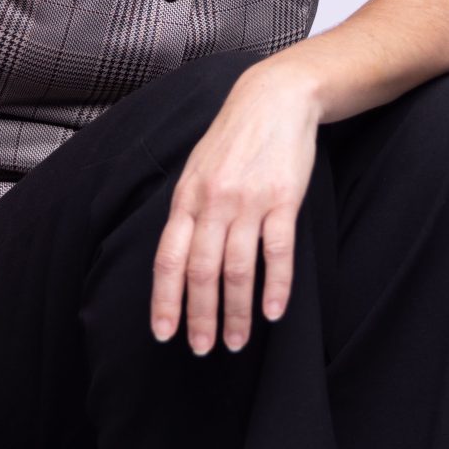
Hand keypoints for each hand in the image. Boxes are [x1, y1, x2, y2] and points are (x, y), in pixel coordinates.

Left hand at [151, 60, 320, 353]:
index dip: (164, 300)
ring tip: (235, 342)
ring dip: (236, 312)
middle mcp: (213, 203)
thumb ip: (188, 212)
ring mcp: (249, 202)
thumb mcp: (198, 170)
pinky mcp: (284, 199)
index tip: (164, 334)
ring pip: (237, 269)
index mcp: (186, 198)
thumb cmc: (234, 139)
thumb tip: (177, 260)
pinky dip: (275, 287)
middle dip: (199, 316)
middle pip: (201, 272)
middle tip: (202, 350)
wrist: (275, 98)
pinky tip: (274, 313)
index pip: (168, 259)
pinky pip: (277, 251)